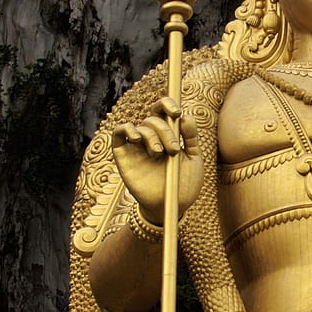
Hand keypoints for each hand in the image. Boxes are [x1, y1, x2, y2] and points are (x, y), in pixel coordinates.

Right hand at [112, 97, 203, 224]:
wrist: (171, 206)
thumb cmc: (183, 184)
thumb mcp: (193, 159)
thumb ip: (190, 138)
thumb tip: (186, 116)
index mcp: (168, 135)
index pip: (163, 111)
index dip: (168, 104)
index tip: (177, 112)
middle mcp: (152, 138)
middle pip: (153, 119)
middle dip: (165, 131)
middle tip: (173, 150)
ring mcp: (137, 146)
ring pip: (140, 126)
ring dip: (152, 136)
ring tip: (159, 153)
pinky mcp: (123, 155)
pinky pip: (119, 133)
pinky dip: (127, 129)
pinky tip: (137, 138)